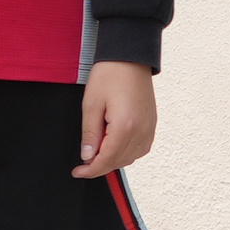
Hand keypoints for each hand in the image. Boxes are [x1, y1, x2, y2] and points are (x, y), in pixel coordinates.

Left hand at [76, 60, 156, 175]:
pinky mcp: (152, 124)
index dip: (90, 170)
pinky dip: (128, 154)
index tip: (78, 172)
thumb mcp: (91, 104)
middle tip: (84, 163)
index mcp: (124, 127)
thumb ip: (90, 134)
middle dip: (100, 166)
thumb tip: (88, 156)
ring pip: (131, 158)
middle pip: (119, 161)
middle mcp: (140, 131)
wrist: (130, 57)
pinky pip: (141, 149)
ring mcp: (149, 128)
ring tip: (98, 154)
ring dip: (114, 161)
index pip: (106, 159)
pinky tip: (116, 148)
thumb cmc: (110, 75)